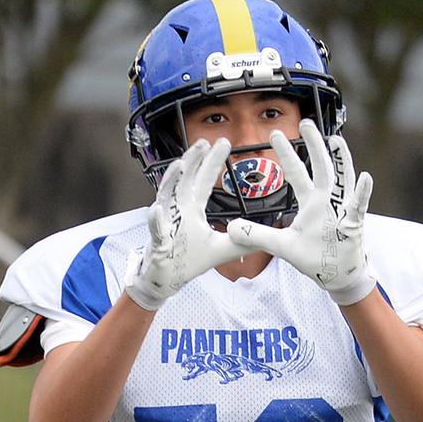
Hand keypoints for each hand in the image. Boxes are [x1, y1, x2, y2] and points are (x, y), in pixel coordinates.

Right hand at [125, 139, 251, 309]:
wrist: (168, 279)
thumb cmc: (189, 260)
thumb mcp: (223, 249)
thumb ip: (243, 241)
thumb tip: (266, 237)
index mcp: (192, 209)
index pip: (204, 181)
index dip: (213, 162)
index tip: (224, 143)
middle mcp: (178, 210)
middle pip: (185, 180)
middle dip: (194, 160)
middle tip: (204, 142)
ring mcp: (166, 223)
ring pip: (166, 197)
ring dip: (172, 180)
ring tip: (180, 165)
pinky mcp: (158, 240)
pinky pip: (156, 228)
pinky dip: (155, 219)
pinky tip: (157, 208)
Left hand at [227, 120, 375, 305]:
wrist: (335, 276)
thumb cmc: (313, 256)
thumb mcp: (281, 246)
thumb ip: (257, 236)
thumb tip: (229, 228)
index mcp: (310, 202)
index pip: (296, 172)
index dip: (286, 154)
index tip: (275, 134)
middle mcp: (327, 200)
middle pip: (320, 166)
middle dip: (313, 145)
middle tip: (305, 122)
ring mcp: (342, 209)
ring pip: (342, 179)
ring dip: (341, 160)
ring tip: (337, 140)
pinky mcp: (354, 222)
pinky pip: (359, 205)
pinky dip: (362, 193)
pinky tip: (365, 178)